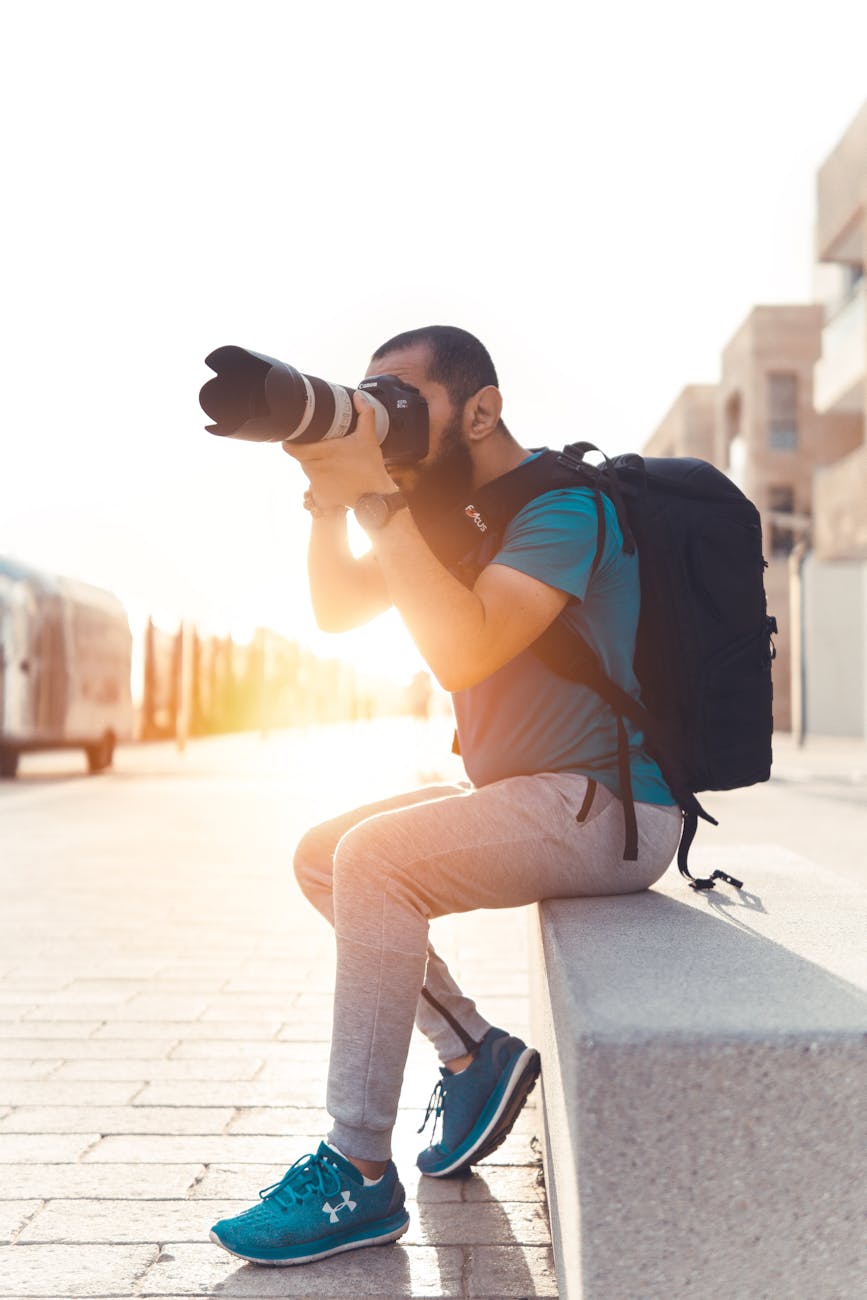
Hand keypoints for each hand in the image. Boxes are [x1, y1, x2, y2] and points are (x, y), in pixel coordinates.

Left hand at [283, 392, 396, 508]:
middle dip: (308, 451)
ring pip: (308, 471)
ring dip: (315, 466)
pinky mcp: (320, 496)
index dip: (290, 441)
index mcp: (321, 452)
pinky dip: (321, 483)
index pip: (290, 448)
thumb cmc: (370, 466)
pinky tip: (335, 479)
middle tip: (323, 447)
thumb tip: (359, 396)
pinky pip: (314, 488)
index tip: (296, 437)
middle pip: (300, 457)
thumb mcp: (368, 438)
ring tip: (332, 463)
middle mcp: (315, 468)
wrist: (375, 496)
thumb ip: (364, 414)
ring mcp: (316, 484)